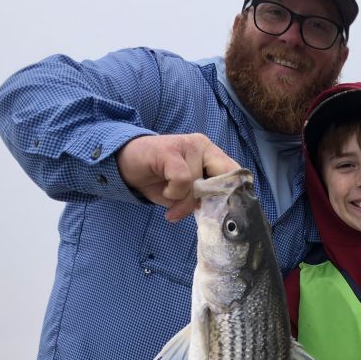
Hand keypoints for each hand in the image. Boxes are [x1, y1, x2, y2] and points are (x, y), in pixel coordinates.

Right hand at [116, 134, 239, 221]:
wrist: (125, 166)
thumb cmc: (158, 180)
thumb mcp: (186, 195)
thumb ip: (204, 199)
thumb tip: (220, 214)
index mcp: (212, 155)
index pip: (235, 173)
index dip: (233, 195)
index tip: (223, 213)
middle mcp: (203, 146)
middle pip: (220, 181)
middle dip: (208, 202)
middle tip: (192, 210)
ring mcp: (187, 145)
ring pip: (198, 184)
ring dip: (183, 201)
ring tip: (170, 199)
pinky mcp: (170, 150)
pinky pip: (182, 180)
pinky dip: (173, 193)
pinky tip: (165, 191)